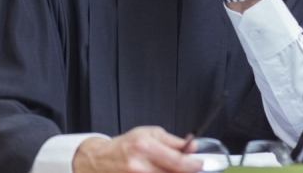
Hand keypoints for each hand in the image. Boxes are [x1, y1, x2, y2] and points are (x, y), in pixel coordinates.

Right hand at [72, 126, 202, 172]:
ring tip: (176, 168)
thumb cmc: (125, 145)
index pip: (176, 161)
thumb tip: (193, 146)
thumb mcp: (148, 134)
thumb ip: (172, 141)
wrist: (100, 160)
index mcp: (144, 147)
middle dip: (187, 171)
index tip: (201, 164)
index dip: (193, 164)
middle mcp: (140, 166)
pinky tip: (164, 171)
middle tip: (194, 167)